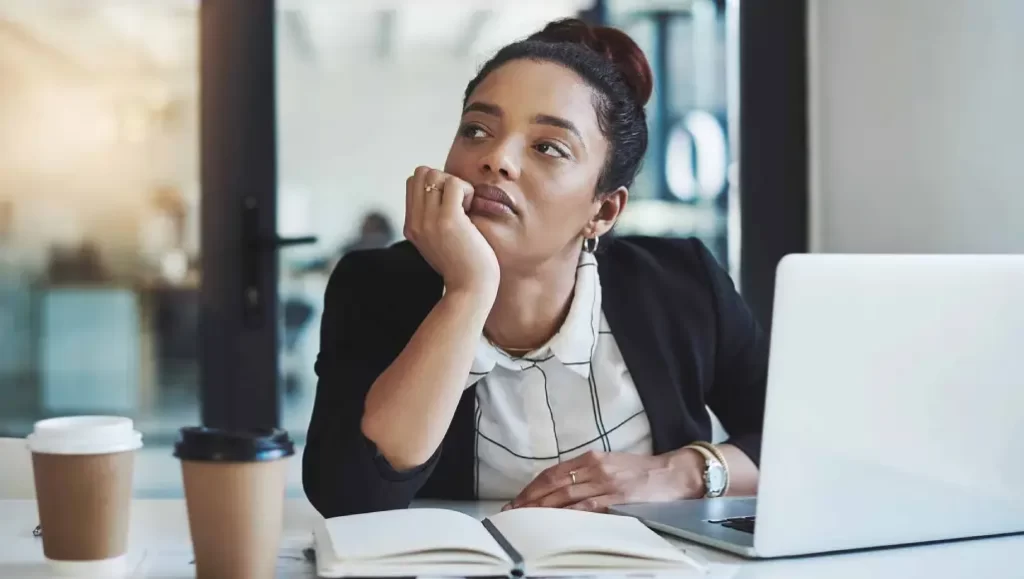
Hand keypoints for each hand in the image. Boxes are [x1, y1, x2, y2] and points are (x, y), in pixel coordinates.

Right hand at [405, 166, 499, 295]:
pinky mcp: (448, 220)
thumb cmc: (465, 266)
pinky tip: (471, 211)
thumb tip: (445, 192)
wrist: (470, 290)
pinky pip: (454, 183)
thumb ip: (434, 220)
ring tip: (465, 208)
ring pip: (434, 174)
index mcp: (411, 227)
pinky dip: (467, 190)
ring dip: (455, 184)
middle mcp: (415, 222)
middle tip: (458, 203)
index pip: (413, 183)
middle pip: (420, 173)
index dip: (435, 185)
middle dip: (443, 179)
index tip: (451, 205)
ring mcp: (429, 221)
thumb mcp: (440, 242)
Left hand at [505, 450, 706, 512]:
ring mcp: (606, 483)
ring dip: (542, 509)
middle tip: (512, 512)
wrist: (674, 473)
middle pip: (553, 485)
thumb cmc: (643, 472)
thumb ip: (588, 473)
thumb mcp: (611, 464)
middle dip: (530, 499)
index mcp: (591, 458)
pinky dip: (568, 514)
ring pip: (566, 496)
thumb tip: (562, 489)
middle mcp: (595, 467)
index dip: (532, 487)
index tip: (517, 500)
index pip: (553, 473)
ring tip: (525, 519)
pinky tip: (555, 521)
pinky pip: (587, 507)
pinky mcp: (618, 498)